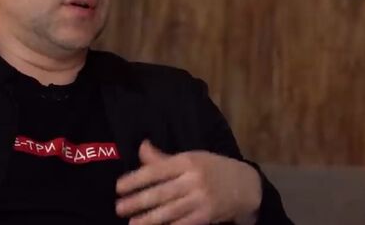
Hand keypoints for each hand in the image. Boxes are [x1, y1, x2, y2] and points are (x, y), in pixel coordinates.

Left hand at [115, 140, 261, 224]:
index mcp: (187, 161)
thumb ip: (164, 158)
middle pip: (162, 192)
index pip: (157, 170)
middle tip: (119, 208)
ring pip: (171, 211)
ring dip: (149, 219)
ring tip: (132, 224)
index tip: (119, 186)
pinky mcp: (207, 216)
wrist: (245, 185)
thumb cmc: (212, 168)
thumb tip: (141, 147)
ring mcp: (201, 199)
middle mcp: (194, 180)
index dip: (137, 178)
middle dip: (138, 201)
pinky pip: (184, 223)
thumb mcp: (191, 157)